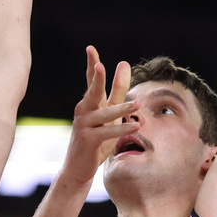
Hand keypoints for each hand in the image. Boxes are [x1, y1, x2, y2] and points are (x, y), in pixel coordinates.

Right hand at [61, 46, 136, 185]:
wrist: (79, 168)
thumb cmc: (96, 139)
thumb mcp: (110, 113)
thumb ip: (118, 90)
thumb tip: (124, 63)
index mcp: (88, 102)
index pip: (91, 80)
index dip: (92, 65)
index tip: (90, 48)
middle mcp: (83, 110)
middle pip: (93, 92)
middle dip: (97, 79)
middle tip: (100, 65)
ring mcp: (84, 125)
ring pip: (105, 114)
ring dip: (122, 110)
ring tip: (137, 104)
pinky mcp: (88, 140)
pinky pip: (107, 133)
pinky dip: (122, 130)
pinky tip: (136, 126)